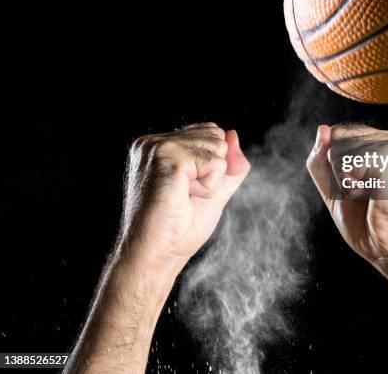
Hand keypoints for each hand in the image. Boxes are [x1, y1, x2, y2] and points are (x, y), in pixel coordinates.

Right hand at [119, 122, 249, 275]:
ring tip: (183, 196)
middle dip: (212, 169)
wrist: (157, 255)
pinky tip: (184, 197)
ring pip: (218, 147)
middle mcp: (154, 141)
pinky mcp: (168, 158)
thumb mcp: (214, 189)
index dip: (212, 163)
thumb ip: (229, 163)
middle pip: (215, 134)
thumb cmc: (179, 228)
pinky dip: (209, 186)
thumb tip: (233, 135)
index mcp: (158, 145)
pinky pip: (216, 163)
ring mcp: (158, 147)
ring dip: (210, 180)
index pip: (209, 131)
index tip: (186, 189)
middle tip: (184, 195)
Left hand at [307, 124, 387, 269]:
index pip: (340, 133)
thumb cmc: (371, 226)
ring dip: (345, 179)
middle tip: (367, 194)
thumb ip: (322, 160)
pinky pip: (348, 160)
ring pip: (340, 147)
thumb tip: (322, 130)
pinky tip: (371, 194)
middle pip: (338, 136)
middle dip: (339, 170)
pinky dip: (350, 183)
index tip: (360, 188)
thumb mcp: (335, 190)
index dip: (336, 165)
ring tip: (371, 196)